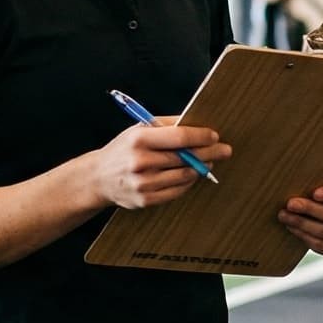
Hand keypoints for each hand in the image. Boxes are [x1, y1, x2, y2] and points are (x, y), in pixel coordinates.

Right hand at [92, 117, 229, 210]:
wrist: (98, 178)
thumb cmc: (123, 150)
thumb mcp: (138, 130)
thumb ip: (165, 126)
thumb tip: (195, 123)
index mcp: (139, 139)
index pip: (179, 137)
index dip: (201, 137)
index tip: (214, 136)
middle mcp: (141, 161)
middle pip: (186, 157)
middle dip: (209, 153)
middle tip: (225, 150)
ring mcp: (143, 182)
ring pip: (185, 176)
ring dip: (201, 168)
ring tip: (208, 162)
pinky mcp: (146, 199)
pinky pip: (177, 191)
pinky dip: (188, 183)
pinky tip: (193, 176)